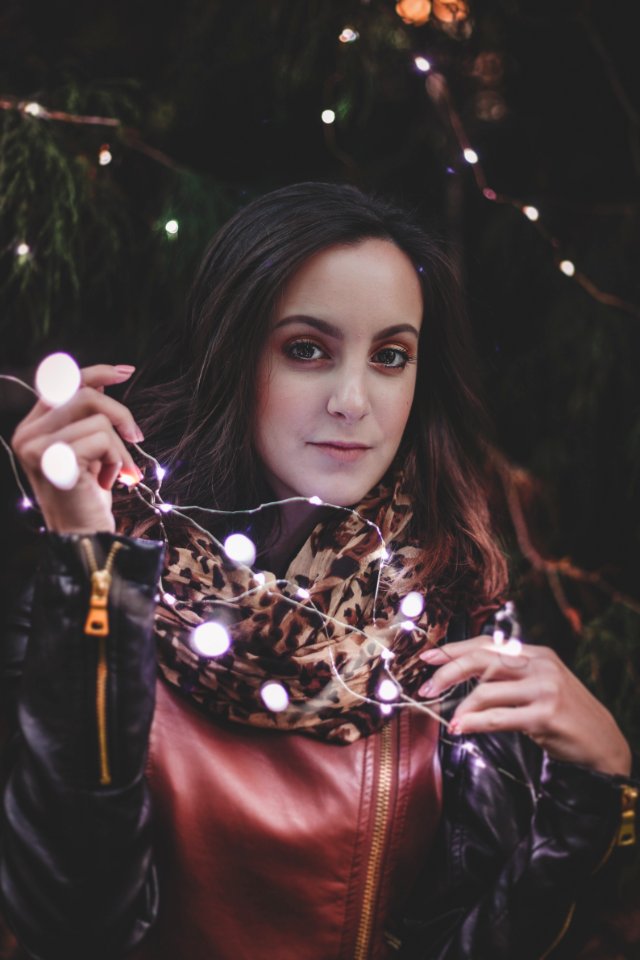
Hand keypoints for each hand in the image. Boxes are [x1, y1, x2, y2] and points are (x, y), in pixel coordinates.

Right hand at [11, 364, 143, 534]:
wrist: (84, 535)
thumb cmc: (88, 495)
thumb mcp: (89, 449)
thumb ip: (89, 416)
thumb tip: (107, 379)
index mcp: (32, 427)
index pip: (62, 385)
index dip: (96, 373)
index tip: (127, 372)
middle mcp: (28, 434)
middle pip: (83, 395)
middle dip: (120, 414)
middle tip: (137, 437)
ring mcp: (37, 448)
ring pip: (98, 420)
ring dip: (120, 448)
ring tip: (118, 472)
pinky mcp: (54, 460)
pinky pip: (102, 439)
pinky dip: (117, 459)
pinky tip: (110, 481)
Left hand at [419, 637, 631, 776]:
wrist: (602, 742)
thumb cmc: (563, 714)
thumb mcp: (539, 685)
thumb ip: (509, 676)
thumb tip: (464, 675)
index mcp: (536, 653)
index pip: (487, 644)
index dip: (454, 649)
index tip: (427, 657)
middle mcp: (540, 665)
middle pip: (482, 661)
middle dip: (448, 673)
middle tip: (426, 690)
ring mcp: (545, 689)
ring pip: (487, 691)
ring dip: (461, 707)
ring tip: (449, 721)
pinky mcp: (545, 716)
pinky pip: (499, 718)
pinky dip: (475, 723)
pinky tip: (461, 728)